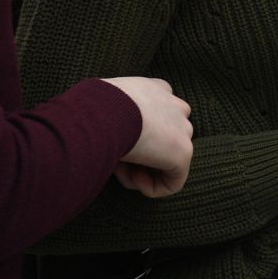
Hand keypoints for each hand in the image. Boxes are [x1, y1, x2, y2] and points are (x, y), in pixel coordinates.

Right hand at [101, 76, 193, 197]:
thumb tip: (105, 140)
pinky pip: (172, 182)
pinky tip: (133, 180)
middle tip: (115, 160)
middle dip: (140, 156)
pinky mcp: (183, 153)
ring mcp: (183, 129)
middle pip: (163, 140)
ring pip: (166, 161)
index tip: (116, 145)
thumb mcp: (101, 106)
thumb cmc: (93, 110)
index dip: (137, 136)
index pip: (157, 116)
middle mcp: (175, 106)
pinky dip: (151, 188)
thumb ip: (112, 118)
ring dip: (141, 171)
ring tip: (118, 168)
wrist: (102, 114)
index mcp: (156, 90)